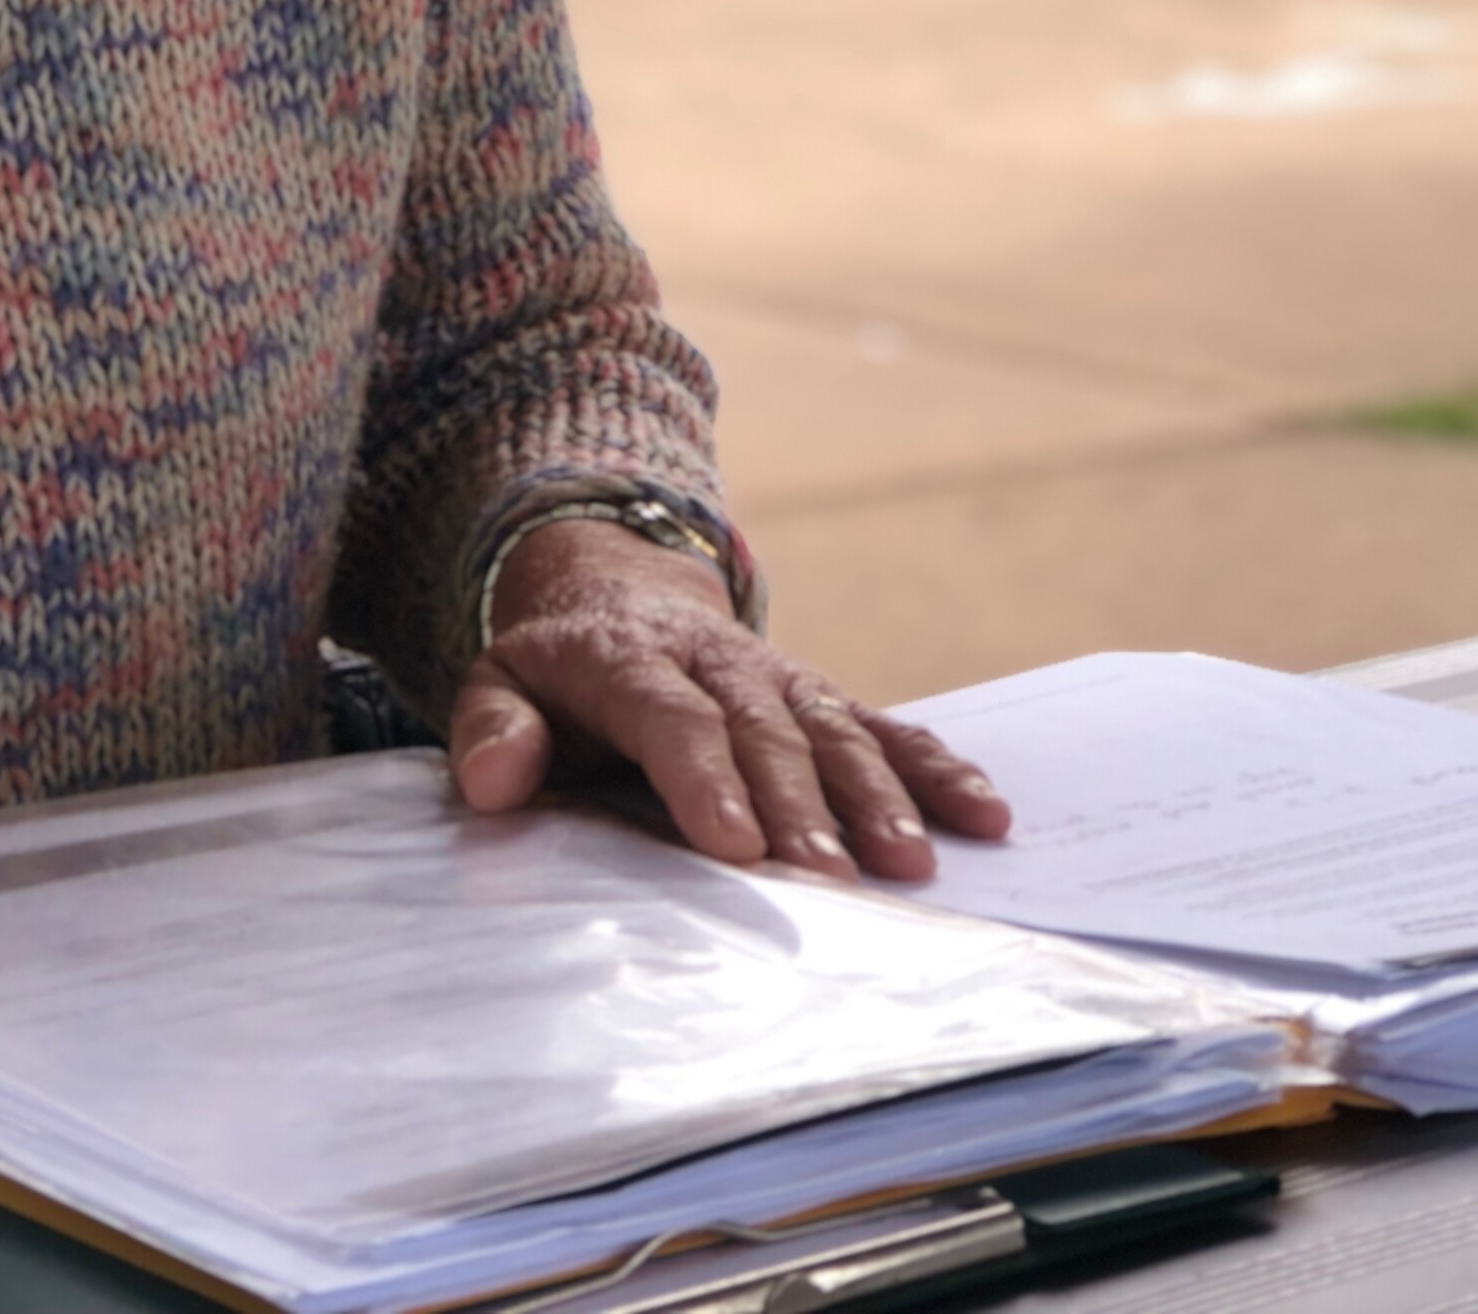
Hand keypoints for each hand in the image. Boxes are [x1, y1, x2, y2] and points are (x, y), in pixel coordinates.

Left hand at [445, 518, 1009, 881]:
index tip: (733, 845)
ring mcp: (779, 676)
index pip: (672, 718)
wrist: (618, 596)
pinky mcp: (822, 697)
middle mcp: (718, 662)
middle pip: (765, 732)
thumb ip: (493, 729)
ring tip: (910, 865)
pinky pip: (887, 726)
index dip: (703, 778)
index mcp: (630, 660)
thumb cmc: (556, 676)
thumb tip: (492, 779)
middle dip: (801, 805)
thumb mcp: (500, 685)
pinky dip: (938, 767)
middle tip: (830, 881)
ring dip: (877, 795)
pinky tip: (985, 813)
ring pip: (834, 729)